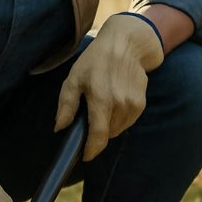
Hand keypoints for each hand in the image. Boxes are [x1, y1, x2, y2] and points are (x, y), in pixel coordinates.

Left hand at [55, 13, 163, 160]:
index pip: (98, 136)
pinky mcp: (141, 104)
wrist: (126, 45)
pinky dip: (118, 119)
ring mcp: (133, 105)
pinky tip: (113, 102)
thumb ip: (66, 105)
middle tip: (89, 116)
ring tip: (101, 105)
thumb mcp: (74, 78)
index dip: (91, 150)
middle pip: (107, 135)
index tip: (85, 156)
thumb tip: (60, 128)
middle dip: (97, 133)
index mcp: (101, 99)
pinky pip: (127, 122)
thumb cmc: (96, 60)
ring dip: (108, 126)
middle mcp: (120, 104)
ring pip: (118, 129)